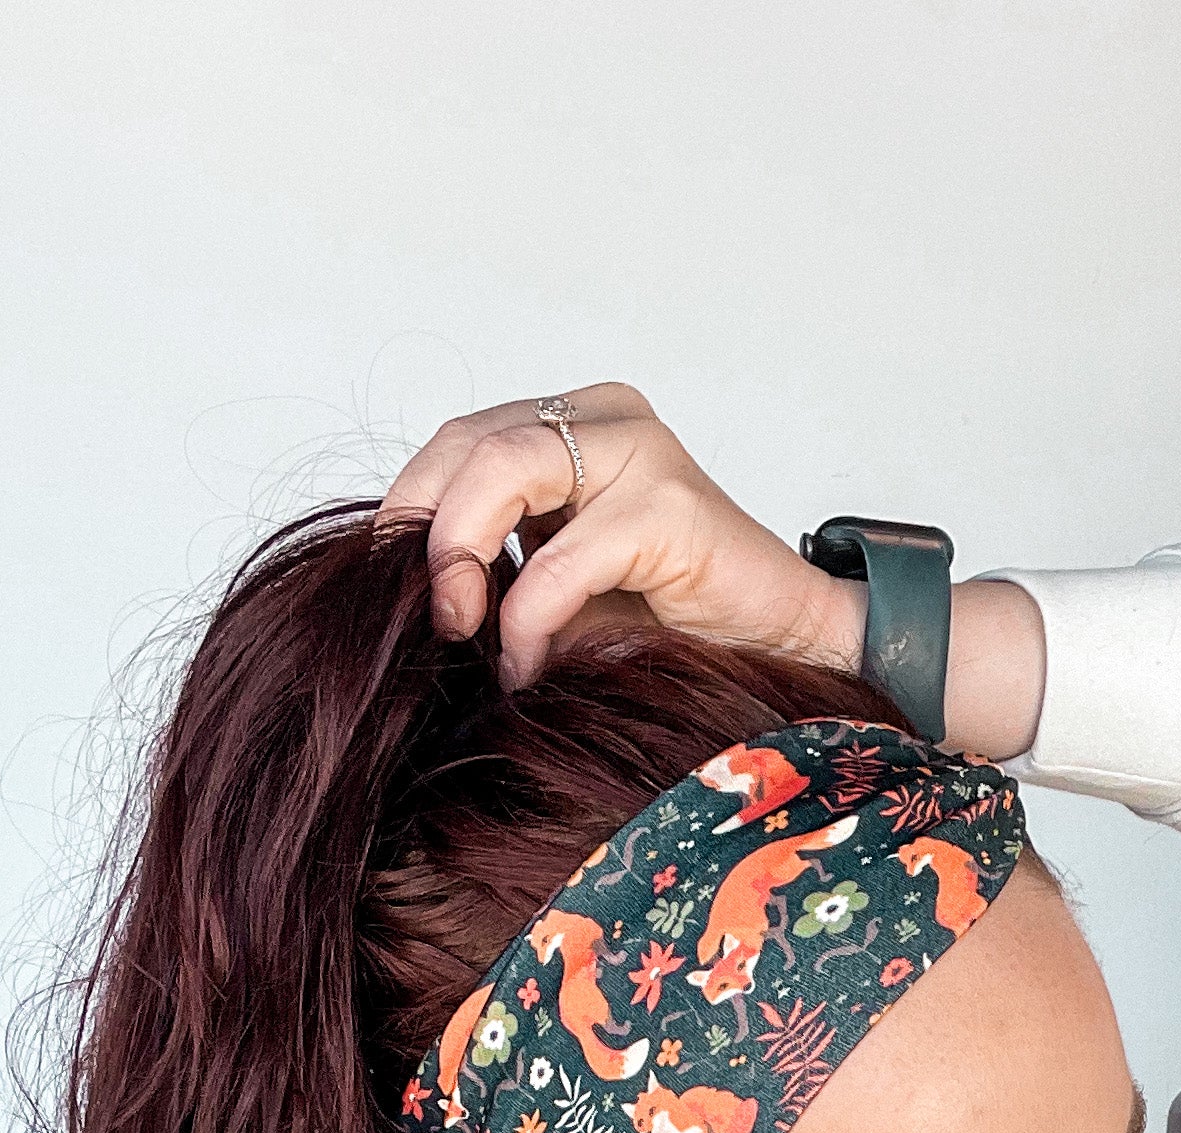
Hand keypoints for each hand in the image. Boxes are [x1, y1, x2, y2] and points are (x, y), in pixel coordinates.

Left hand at [379, 385, 1045, 755]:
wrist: (787, 652)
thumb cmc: (676, 629)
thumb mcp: (560, 584)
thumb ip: (495, 564)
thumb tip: (398, 594)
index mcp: (576, 424)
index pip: (459, 440)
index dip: (412, 509)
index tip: (393, 586)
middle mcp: (608, 420)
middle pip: (471, 442)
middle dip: (428, 532)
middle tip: (431, 616)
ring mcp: (643, 454)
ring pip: (505, 470)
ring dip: (464, 556)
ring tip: (464, 631)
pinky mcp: (672, 510)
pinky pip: (565, 556)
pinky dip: (529, 617)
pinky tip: (526, 663)